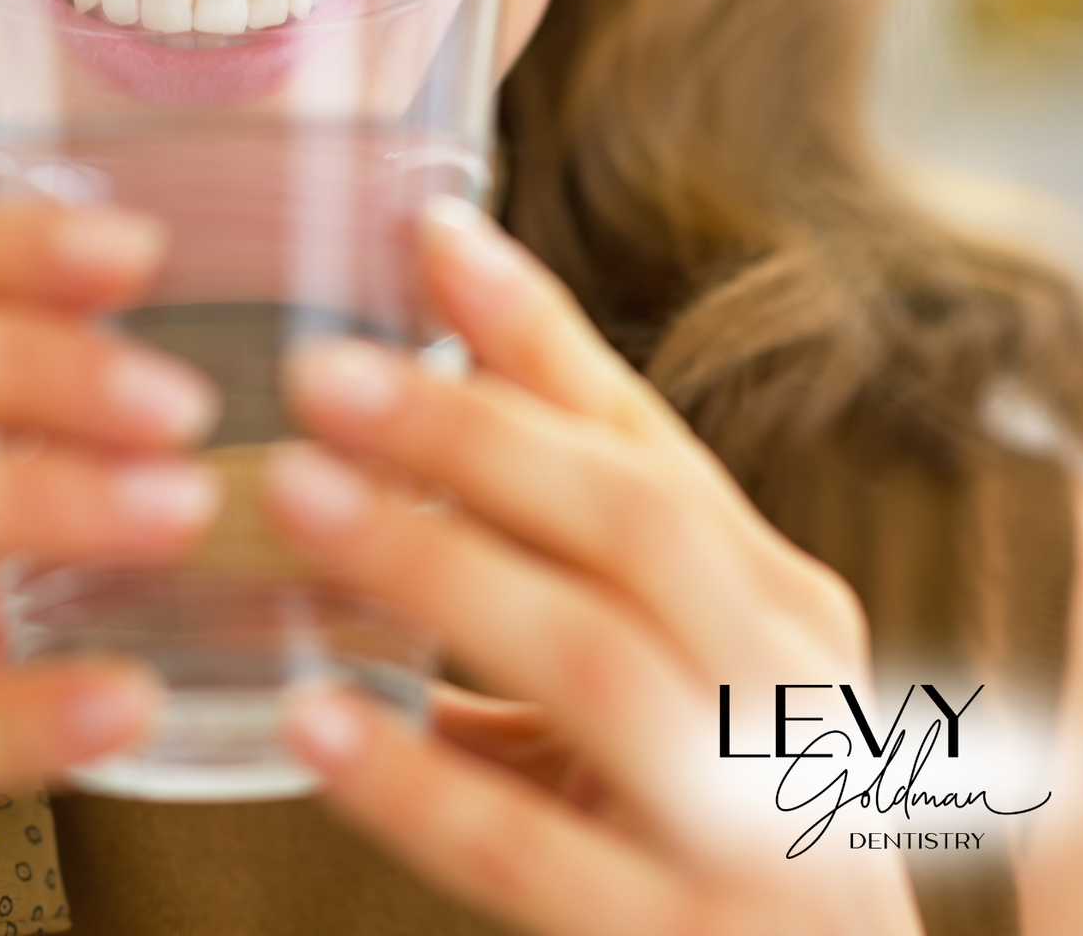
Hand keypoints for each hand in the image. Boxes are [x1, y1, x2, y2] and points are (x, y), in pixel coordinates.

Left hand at [267, 198, 920, 934]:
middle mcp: (786, 692)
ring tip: (296, 496)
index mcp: (780, 610)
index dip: (539, 335)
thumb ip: (565, 589)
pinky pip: (532, 848)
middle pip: (634, 523)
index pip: (652, 446)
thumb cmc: (724, 833)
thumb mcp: (673, 687)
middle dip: (475, 432)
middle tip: (324, 372)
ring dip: (436, 563)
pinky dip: (416, 781)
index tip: (430, 233)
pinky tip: (310, 718)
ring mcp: (752, 821)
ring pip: (593, 658)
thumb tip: (395, 461)